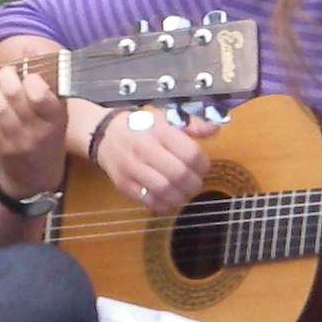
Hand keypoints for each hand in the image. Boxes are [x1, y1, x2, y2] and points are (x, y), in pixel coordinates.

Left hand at [0, 62, 68, 201]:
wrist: (36, 177)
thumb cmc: (50, 135)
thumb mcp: (58, 110)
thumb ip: (47, 79)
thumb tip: (28, 46)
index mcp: (56, 119)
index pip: (41, 95)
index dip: (31, 80)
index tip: (29, 77)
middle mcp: (37, 131)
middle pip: (14, 95)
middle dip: (6, 77)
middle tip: (6, 73)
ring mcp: (17, 141)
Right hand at [83, 108, 210, 212]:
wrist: (105, 135)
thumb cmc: (142, 126)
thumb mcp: (166, 117)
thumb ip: (192, 124)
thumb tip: (216, 129)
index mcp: (158, 130)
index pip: (190, 153)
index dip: (202, 165)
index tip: (203, 167)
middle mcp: (144, 149)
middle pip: (179, 175)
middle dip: (194, 184)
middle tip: (196, 183)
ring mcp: (132, 169)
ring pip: (165, 191)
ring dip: (181, 196)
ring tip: (184, 192)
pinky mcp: (124, 185)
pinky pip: (149, 201)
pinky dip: (164, 204)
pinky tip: (169, 198)